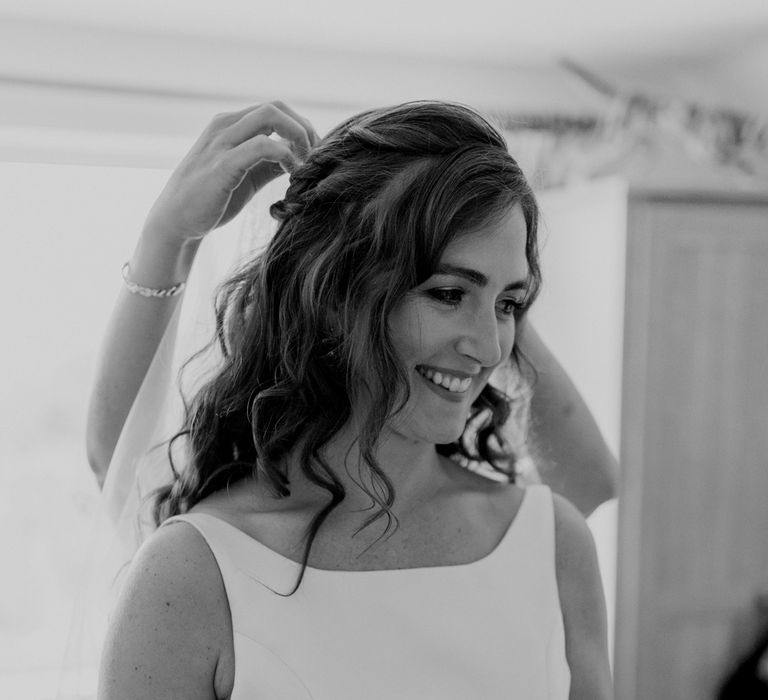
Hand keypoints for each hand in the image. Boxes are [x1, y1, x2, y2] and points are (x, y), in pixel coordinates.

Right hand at [144, 101, 318, 240]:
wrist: (176, 221)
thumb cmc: (212, 199)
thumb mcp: (247, 175)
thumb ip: (270, 162)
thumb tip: (299, 157)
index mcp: (231, 125)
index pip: (275, 110)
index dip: (301, 128)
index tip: (313, 155)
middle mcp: (225, 126)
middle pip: (276, 107)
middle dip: (304, 130)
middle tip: (314, 159)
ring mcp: (222, 142)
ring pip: (270, 116)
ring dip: (298, 138)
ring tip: (306, 167)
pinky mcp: (223, 164)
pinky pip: (262, 146)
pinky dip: (286, 157)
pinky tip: (292, 176)